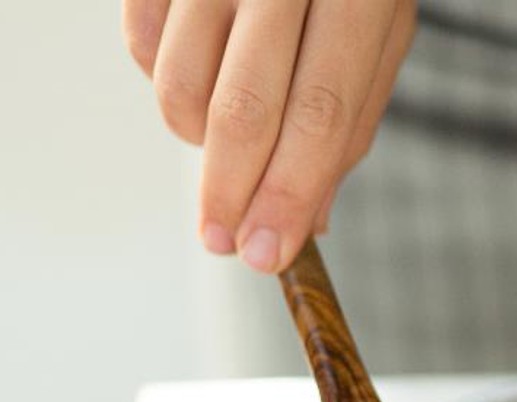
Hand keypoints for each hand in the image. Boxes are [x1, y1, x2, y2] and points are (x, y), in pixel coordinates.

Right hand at [124, 0, 415, 272]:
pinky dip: (164, 82)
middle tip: (225, 241)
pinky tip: (201, 72)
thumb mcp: (376, 32)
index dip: (290, 194)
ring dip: (196, 139)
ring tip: (226, 134)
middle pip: (244, 107)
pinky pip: (141, 44)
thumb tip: (310, 221)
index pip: (321, 114)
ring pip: (179, 84)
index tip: (268, 254)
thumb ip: (348, 122)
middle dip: (231, 193)